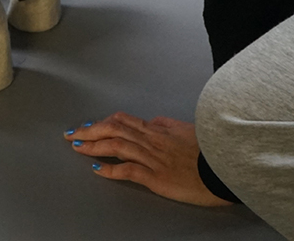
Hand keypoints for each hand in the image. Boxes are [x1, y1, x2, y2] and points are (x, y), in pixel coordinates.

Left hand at [65, 112, 232, 206]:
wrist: (226, 167)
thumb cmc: (209, 150)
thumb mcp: (184, 129)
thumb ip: (165, 125)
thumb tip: (151, 121)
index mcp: (157, 129)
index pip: (122, 120)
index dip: (101, 122)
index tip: (88, 125)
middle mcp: (151, 140)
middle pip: (112, 129)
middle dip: (89, 130)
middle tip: (72, 133)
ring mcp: (152, 158)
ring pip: (116, 145)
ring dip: (93, 145)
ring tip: (78, 146)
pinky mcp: (157, 177)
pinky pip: (128, 170)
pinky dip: (110, 169)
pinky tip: (97, 169)